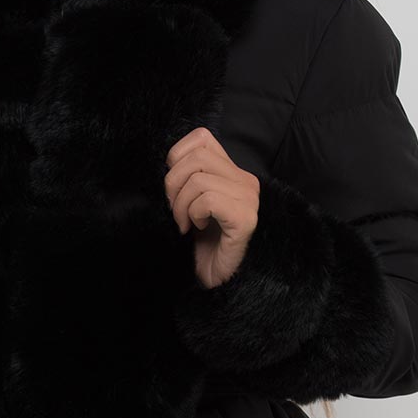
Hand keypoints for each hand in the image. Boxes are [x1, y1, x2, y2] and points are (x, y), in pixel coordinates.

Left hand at [164, 127, 259, 287]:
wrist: (217, 279)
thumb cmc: (202, 242)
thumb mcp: (190, 201)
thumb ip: (187, 177)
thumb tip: (168, 164)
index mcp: (233, 172)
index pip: (202, 138)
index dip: (177, 158)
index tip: (175, 188)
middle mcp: (246, 181)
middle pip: (196, 157)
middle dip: (173, 184)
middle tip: (175, 210)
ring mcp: (248, 199)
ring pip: (198, 179)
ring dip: (181, 204)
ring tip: (185, 223)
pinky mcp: (245, 219)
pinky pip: (207, 200)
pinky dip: (193, 214)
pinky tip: (197, 228)